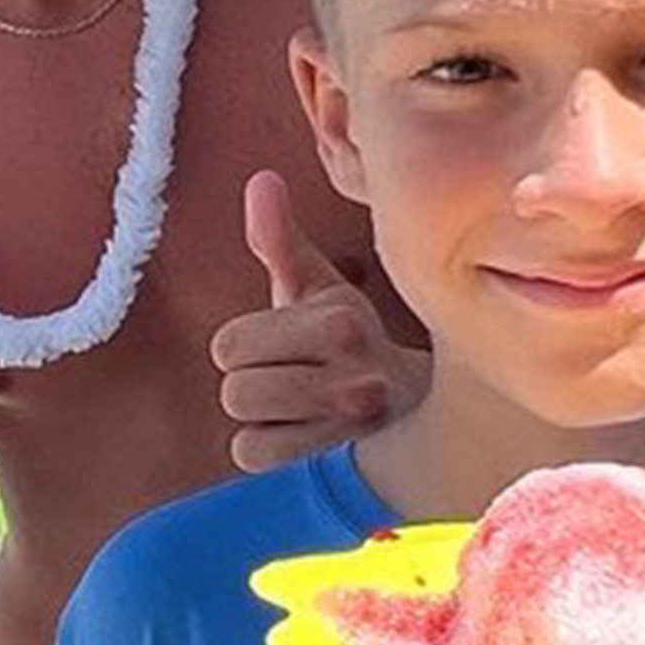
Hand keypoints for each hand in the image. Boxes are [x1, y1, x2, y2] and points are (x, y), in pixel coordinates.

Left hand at [214, 169, 419, 472]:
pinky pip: (258, 459)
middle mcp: (353, 375)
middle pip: (235, 391)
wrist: (417, 403)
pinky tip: (300, 433)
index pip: (227, 345)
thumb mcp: (317, 286)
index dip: (245, 345)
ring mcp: (351, 426)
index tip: (283, 343)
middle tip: (290, 375)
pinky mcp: (344, 463)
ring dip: (261, 418)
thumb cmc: (348, 339)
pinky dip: (268, 449)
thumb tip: (259, 180)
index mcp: (340, 321)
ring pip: (246, 427)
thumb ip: (279, 239)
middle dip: (252, 383)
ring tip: (297, 404)